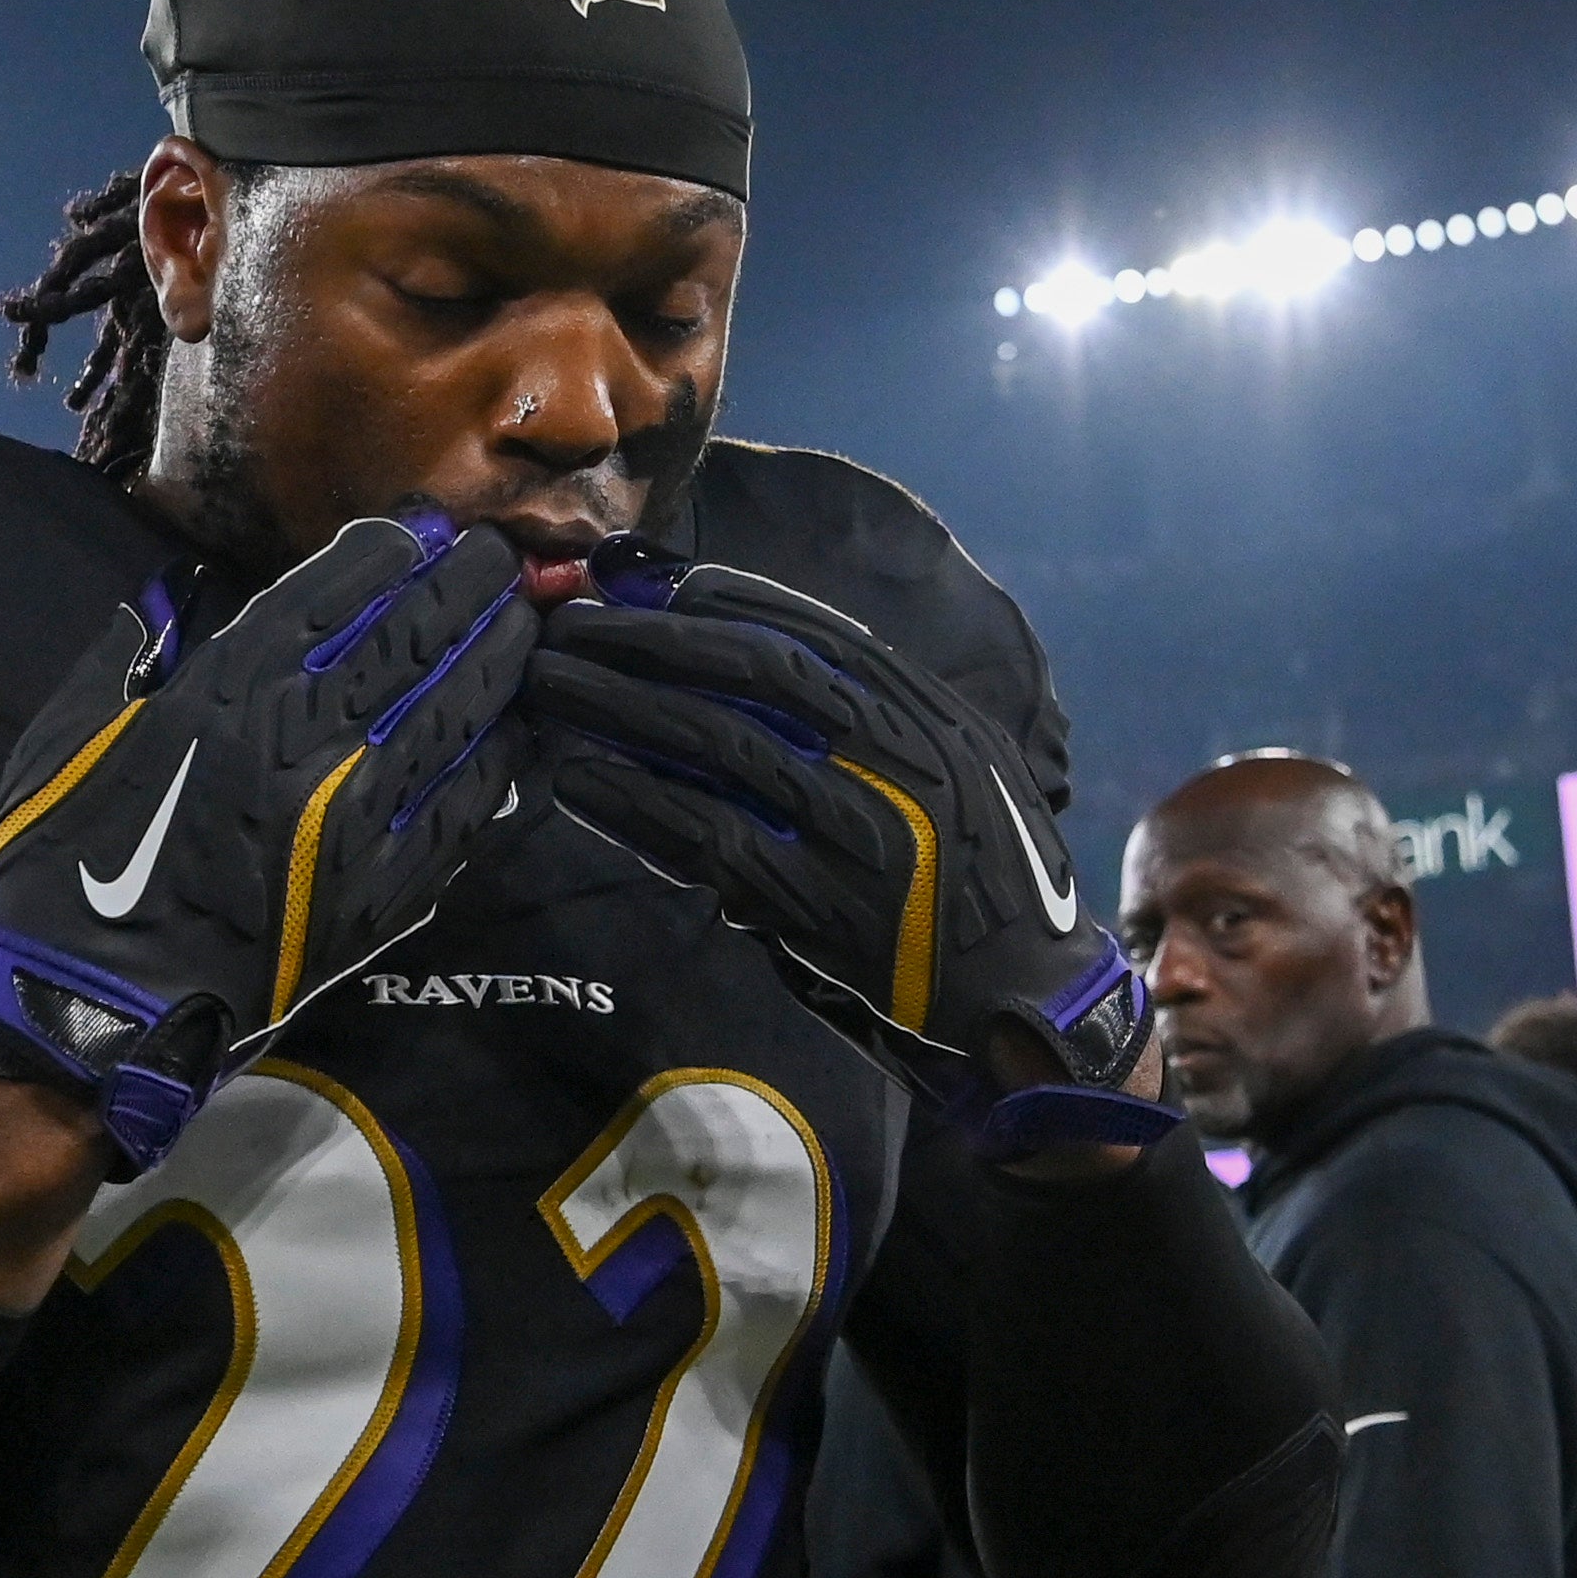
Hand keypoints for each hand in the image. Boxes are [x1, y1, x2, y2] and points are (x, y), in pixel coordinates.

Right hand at [0, 506, 535, 1173]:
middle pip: (417, 633)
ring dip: (500, 655)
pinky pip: (464, 802)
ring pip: (458, 707)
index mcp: (227, 687)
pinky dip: (498, 755)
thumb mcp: (68, 731)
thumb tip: (182, 597)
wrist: (90, 999)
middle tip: (504, 558)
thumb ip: (132, 654)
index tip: (432, 526)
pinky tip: (517, 726)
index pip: (340, 588)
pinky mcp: (389, 884)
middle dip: (469, 585)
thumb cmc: (65, 864)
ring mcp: (359, 810)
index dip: (398, 547)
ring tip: (525, 621)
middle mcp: (307, 735)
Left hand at [524, 539, 1170, 1164]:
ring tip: (547, 687)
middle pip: (749, 674)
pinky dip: (635, 804)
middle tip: (569, 623)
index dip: (718, 601)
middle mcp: (894, 761)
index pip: (812, 634)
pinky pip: (704, 840)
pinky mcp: (811, 908)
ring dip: (619, 707)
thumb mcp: (960, 770)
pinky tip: (575, 778)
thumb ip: (880, 720)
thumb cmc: (986, 876)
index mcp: (928, 718)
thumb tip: (762, 657)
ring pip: (713, 745)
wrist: (1029, 994)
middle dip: (650, 639)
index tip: (644, 583)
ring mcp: (852, 834)